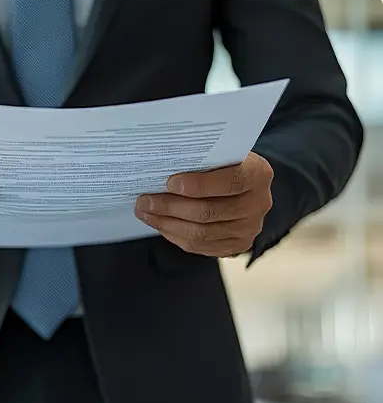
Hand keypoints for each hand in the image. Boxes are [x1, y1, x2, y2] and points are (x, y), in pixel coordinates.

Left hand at [134, 152, 273, 257]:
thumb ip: (201, 162)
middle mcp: (259, 203)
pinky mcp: (237, 246)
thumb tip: (159, 169)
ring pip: (200, 233)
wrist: (246, 189)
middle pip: (208, 212)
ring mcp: (249, 228)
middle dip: (170, 207)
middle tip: (144, 201)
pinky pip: (199, 246)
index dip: (199, 185)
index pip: (230, 182)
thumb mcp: (221, 156)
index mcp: (258, 174)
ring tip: (145, 213)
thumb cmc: (226, 166)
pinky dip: (174, 235)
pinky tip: (159, 224)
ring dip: (166, 223)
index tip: (170, 182)